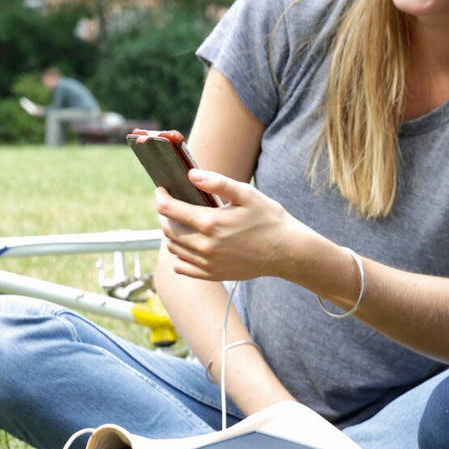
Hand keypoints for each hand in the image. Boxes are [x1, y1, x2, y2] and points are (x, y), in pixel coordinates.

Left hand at [156, 170, 304, 282]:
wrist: (287, 251)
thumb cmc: (269, 219)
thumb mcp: (247, 194)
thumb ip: (218, 183)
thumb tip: (192, 174)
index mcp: (210, 223)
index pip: (169, 210)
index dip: (161, 197)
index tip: (162, 190)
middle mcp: (205, 246)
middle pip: (168, 229)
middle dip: (164, 214)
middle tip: (170, 204)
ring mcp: (207, 263)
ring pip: (173, 248)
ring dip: (171, 233)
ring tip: (181, 222)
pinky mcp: (212, 274)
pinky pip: (181, 267)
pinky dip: (178, 255)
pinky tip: (188, 245)